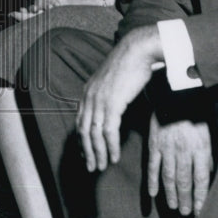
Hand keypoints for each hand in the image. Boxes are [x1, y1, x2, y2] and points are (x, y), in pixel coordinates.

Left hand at [77, 25, 161, 171]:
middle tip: (92, 167)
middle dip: (87, 151)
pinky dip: (111, 147)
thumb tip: (113, 106)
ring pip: (94, 134)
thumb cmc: (130, 63)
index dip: (81, 139)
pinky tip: (114, 157)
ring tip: (103, 166)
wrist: (138, 50)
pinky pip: (109, 131)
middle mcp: (89, 96)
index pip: (80, 120)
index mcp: (88, 91)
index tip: (85, 153)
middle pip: (83, 131)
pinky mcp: (112, 103)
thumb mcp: (113, 80)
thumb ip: (109, 93)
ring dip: (99, 153)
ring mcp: (99, 100)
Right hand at [147, 114, 212, 215]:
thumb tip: (208, 174)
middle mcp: (184, 151)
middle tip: (185, 213)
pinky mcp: (154, 143)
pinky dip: (152, 181)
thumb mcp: (207, 132)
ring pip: (169, 177)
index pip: (201, 179)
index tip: (199, 211)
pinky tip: (153, 193)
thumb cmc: (194, 112)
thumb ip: (207, 154)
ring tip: (173, 207)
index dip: (200, 197)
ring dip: (171, 194)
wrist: (174, 93)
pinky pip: (152, 166)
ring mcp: (167, 148)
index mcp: (200, 148)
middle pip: (185, 181)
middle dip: (186, 199)